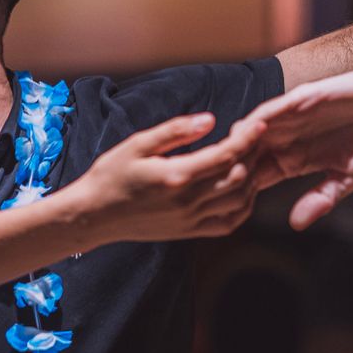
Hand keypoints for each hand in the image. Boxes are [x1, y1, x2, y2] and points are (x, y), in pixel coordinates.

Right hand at [72, 111, 265, 243]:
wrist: (94, 215)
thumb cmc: (111, 175)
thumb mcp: (138, 144)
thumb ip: (176, 131)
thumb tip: (210, 120)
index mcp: (176, 175)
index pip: (225, 155)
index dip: (247, 138)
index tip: (257, 124)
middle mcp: (188, 201)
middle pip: (239, 177)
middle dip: (252, 155)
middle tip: (252, 138)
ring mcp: (190, 220)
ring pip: (239, 201)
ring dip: (251, 180)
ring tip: (249, 161)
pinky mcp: (189, 232)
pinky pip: (228, 223)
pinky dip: (243, 207)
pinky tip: (241, 190)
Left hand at [239, 58, 352, 229]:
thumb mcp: (346, 178)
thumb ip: (321, 198)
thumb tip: (296, 225)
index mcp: (288, 161)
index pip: (254, 179)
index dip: (239, 193)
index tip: (223, 208)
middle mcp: (281, 139)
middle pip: (244, 156)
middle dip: (229, 170)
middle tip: (210, 184)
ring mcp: (287, 119)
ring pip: (250, 132)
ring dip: (236, 144)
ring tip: (222, 159)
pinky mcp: (298, 100)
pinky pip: (272, 109)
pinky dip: (257, 119)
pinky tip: (245, 130)